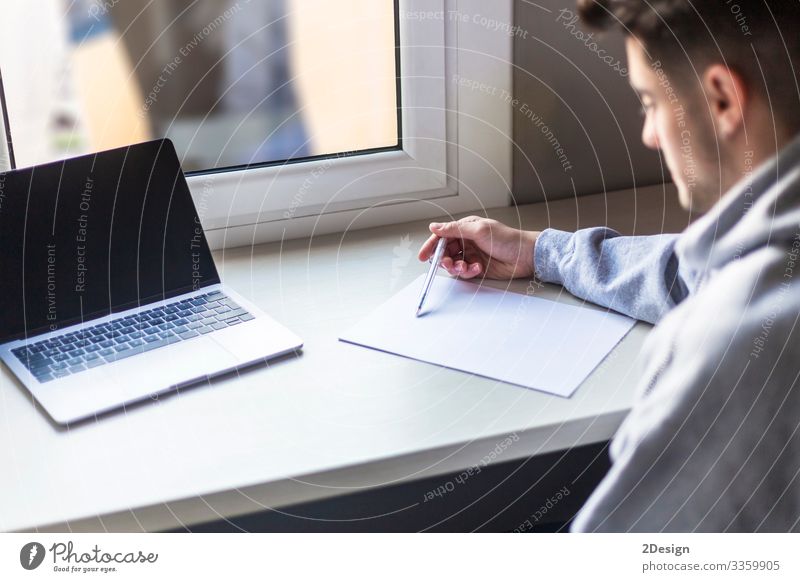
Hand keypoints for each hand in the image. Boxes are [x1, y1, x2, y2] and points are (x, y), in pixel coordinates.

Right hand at [417, 216, 539, 279]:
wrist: (526, 256)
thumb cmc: (508, 239)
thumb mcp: (479, 230)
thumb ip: (454, 229)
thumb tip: (434, 226)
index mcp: (465, 229)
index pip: (442, 236)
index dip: (431, 245)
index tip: (423, 256)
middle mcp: (467, 242)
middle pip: (445, 252)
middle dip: (445, 260)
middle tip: (450, 264)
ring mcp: (472, 255)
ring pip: (454, 264)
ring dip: (457, 267)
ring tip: (466, 267)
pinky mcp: (477, 268)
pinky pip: (464, 272)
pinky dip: (467, 272)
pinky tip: (477, 268)